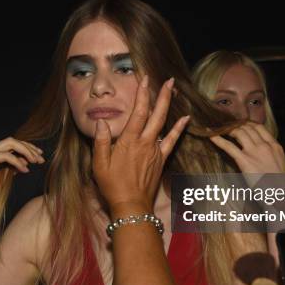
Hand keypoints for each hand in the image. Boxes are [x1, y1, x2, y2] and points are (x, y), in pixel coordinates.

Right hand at [0, 137, 44, 212]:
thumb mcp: (3, 178)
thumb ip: (12, 168)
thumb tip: (26, 161)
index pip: (13, 144)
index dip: (28, 148)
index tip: (40, 157)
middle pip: (13, 141)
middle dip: (29, 148)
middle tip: (41, 159)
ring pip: (10, 143)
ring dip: (25, 151)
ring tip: (35, 162)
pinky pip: (5, 155)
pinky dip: (17, 161)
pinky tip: (24, 170)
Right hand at [92, 75, 189, 218]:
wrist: (132, 205)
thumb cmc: (112, 185)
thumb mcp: (99, 164)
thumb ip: (101, 142)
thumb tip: (102, 122)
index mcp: (129, 141)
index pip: (137, 112)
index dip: (142, 95)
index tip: (145, 79)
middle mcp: (145, 143)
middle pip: (156, 114)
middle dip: (163, 95)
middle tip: (169, 80)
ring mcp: (156, 151)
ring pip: (164, 123)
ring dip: (169, 106)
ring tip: (174, 91)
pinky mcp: (161, 159)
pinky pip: (172, 140)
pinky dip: (178, 128)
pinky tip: (185, 118)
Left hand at [210, 122, 284, 185]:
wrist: (282, 195)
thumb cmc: (284, 188)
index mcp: (275, 146)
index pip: (259, 128)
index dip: (247, 123)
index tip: (240, 123)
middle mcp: (264, 146)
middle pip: (247, 128)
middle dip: (236, 125)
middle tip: (227, 126)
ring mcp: (254, 152)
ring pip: (239, 133)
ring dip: (228, 129)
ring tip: (220, 129)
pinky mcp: (244, 161)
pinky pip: (229, 146)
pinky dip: (218, 139)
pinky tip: (211, 135)